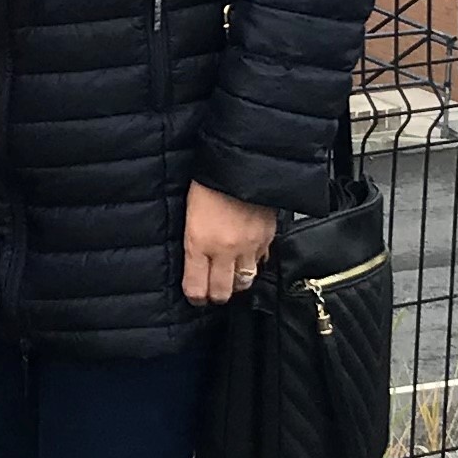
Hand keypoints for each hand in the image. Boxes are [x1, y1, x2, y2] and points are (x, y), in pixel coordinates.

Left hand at [182, 182, 277, 309]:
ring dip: (237, 282)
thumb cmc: (210, 181)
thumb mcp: (189, 212)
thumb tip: (195, 260)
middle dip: (216, 296)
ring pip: (245, 282)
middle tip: (213, 291)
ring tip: (231, 276)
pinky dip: (254, 262)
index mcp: (199, 242)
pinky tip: (248, 255)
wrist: (242, 161)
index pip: (196, 287)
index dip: (195, 296)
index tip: (195, 295)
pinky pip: (261, 262)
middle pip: (222, 292)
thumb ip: (193, 241)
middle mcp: (224, 249)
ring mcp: (248, 246)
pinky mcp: (267, 238)